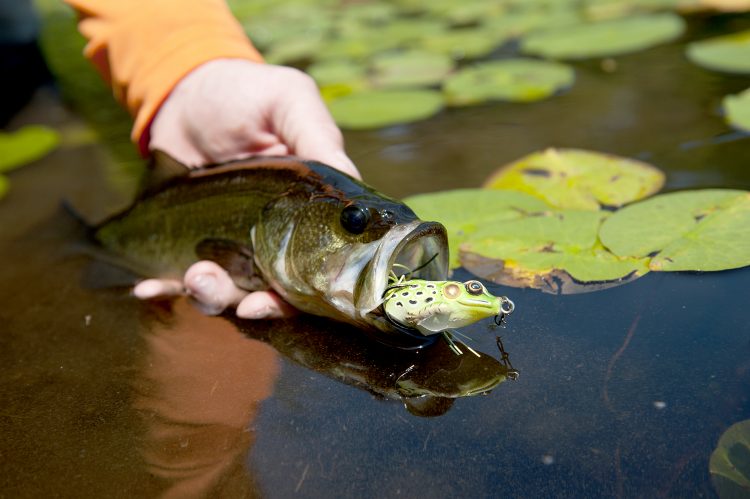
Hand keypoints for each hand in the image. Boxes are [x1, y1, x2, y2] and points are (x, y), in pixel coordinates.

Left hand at [137, 59, 358, 317]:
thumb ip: (318, 138)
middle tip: (234, 298)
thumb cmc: (246, 93)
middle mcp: (273, 237)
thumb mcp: (289, 101)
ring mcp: (230, 243)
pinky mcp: (189, 243)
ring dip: (210, 296)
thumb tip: (353, 198)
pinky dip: (163, 290)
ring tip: (193, 278)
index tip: (270, 302)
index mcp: (305, 213)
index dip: (299, 297)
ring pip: (225, 290)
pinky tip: (147, 291)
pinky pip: (177, 277)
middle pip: (271, 291)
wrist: (184, 91)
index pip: (315, 268)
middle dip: (251, 304)